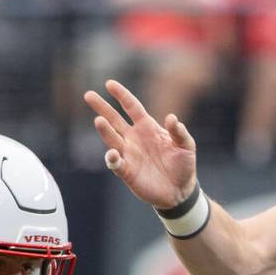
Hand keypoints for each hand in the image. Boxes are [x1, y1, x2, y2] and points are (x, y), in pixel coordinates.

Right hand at [86, 80, 197, 208]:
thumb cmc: (184, 164)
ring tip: (99, 121)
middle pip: (114, 119)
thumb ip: (179, 132)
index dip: (121, 95)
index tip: (109, 84)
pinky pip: (116, 163)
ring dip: (105, 130)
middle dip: (102, 108)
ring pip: (112, 139)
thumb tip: (171, 117)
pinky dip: (112, 159)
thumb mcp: (186, 145)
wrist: (180, 190)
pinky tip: (113, 153)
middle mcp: (134, 138)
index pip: (132, 107)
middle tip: (88, 95)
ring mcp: (129, 154)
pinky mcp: (127, 172)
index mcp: (147, 127)